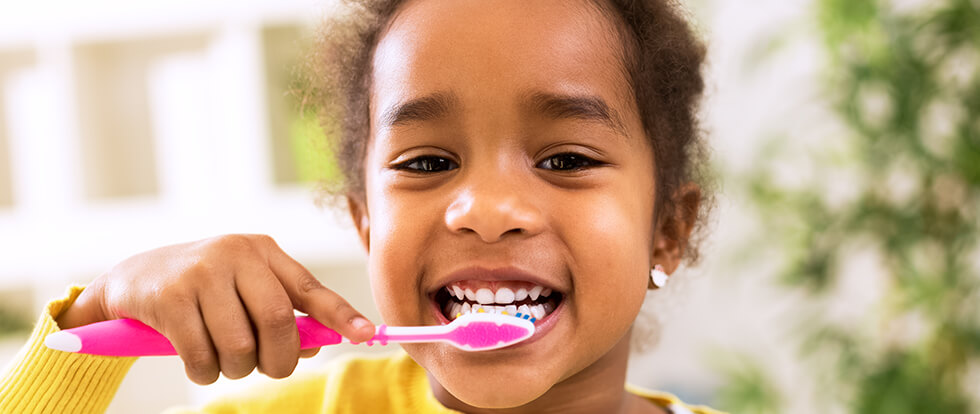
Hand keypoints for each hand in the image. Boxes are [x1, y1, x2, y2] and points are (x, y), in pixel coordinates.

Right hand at [56, 234, 374, 383]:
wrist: (131, 280)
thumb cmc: (202, 290)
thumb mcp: (244, 289)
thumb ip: (283, 312)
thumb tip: (319, 344)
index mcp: (263, 251)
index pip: (311, 288)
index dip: (341, 315)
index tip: (367, 335)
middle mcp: (236, 254)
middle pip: (279, 323)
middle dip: (278, 360)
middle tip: (268, 369)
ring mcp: (201, 273)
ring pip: (240, 346)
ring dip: (235, 369)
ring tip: (223, 361)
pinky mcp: (169, 298)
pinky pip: (202, 356)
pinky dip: (204, 372)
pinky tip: (196, 360)